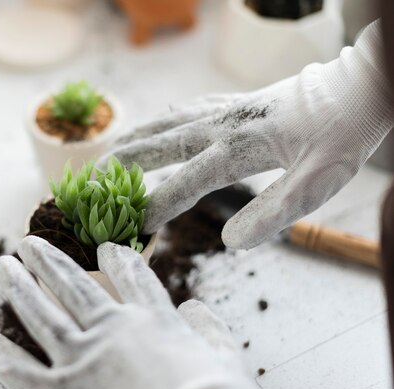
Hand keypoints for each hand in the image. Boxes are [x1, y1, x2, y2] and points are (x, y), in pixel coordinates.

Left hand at [0, 236, 265, 388]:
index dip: (117, 258)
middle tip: (29, 243)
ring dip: (19, 285)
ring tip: (3, 264)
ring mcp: (84, 358)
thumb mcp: (228, 359)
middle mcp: (113, 329)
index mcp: (154, 319)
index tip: (105, 247)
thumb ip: (210, 329)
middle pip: (73, 285)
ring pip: (41, 312)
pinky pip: (19, 369)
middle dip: (49, 261)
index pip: (132, 277)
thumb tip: (196, 306)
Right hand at [105, 21, 391, 248]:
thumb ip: (274, 213)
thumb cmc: (341, 137)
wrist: (355, 89)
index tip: (130, 230)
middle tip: (89, 184)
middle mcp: (219, 127)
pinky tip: (154, 125)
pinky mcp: (230, 105)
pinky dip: (158, 122)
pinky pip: (182, 112)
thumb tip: (232, 242)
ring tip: (106, 156)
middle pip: (155, 147)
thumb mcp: (318, 182)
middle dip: (119, 168)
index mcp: (236, 150)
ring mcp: (221, 112)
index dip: (153, 209)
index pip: (182, 185)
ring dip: (130, 141)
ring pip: (162, 125)